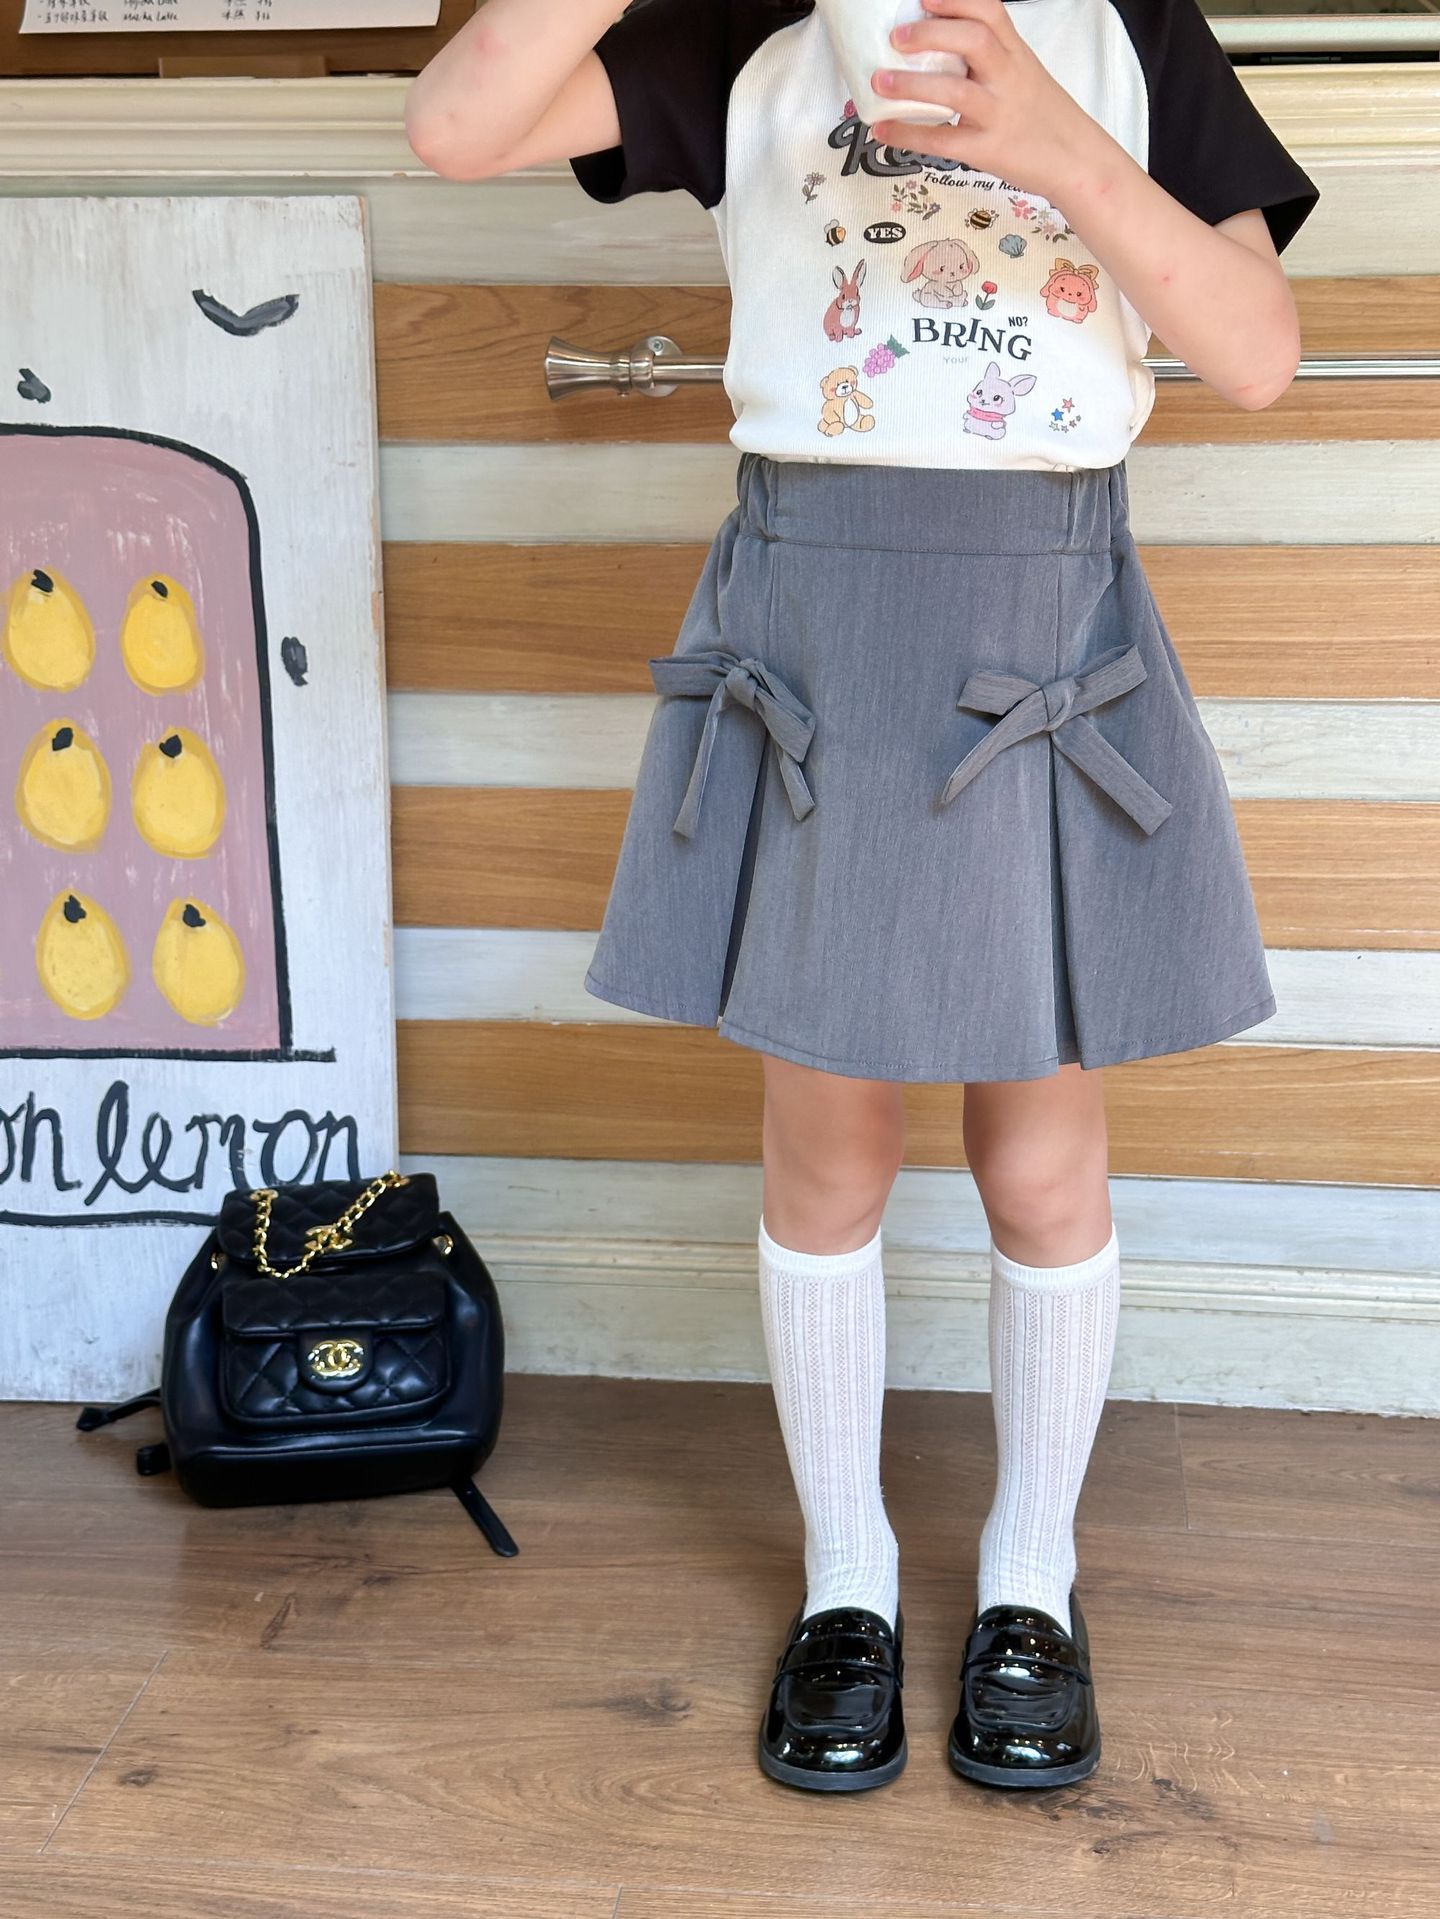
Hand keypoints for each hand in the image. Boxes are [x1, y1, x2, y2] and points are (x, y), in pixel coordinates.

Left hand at [869, 0, 1110, 204]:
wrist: (1079, 163)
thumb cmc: (1046, 120)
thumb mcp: (1024, 75)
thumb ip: (991, 59)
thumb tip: (938, 48)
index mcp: (1016, 55)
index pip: (989, 11)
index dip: (955, 1)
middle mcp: (1008, 78)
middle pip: (974, 40)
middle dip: (931, 33)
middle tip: (896, 38)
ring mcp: (998, 114)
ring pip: (954, 92)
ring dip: (911, 85)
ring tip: (881, 82)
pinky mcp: (988, 150)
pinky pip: (943, 141)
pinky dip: (908, 135)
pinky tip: (884, 131)